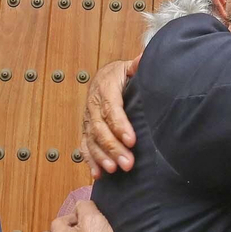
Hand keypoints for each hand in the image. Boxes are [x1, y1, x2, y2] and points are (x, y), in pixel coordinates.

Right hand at [80, 57, 138, 177]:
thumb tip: (145, 58)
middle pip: (102, 129)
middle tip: (128, 163)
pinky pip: (85, 146)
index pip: (111, 109)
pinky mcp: (87, 130)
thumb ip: (137, 65)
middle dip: (114, 147)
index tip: (132, 140)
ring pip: (92, 140)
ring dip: (102, 156)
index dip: (120, 125)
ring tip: (113, 169)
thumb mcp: (128, 67)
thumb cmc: (120, 75)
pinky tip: (98, 173)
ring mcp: (88, 119)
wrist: (104, 77)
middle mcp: (93, 105)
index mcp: (105, 88)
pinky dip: (90, 161)